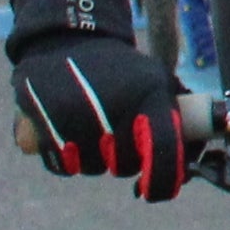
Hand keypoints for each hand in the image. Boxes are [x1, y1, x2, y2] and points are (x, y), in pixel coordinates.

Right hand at [8, 0, 185, 197]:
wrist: (67, 39)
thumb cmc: (122, 71)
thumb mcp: (157, 81)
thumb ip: (176, 122)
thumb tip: (188, 170)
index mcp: (149, 93)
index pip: (163, 148)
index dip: (162, 178)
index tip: (152, 190)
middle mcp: (113, 104)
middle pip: (124, 165)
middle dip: (125, 160)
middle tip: (119, 137)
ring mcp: (75, 115)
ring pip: (92, 168)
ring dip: (95, 159)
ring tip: (94, 126)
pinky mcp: (42, 123)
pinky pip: (61, 165)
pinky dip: (66, 159)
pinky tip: (68, 134)